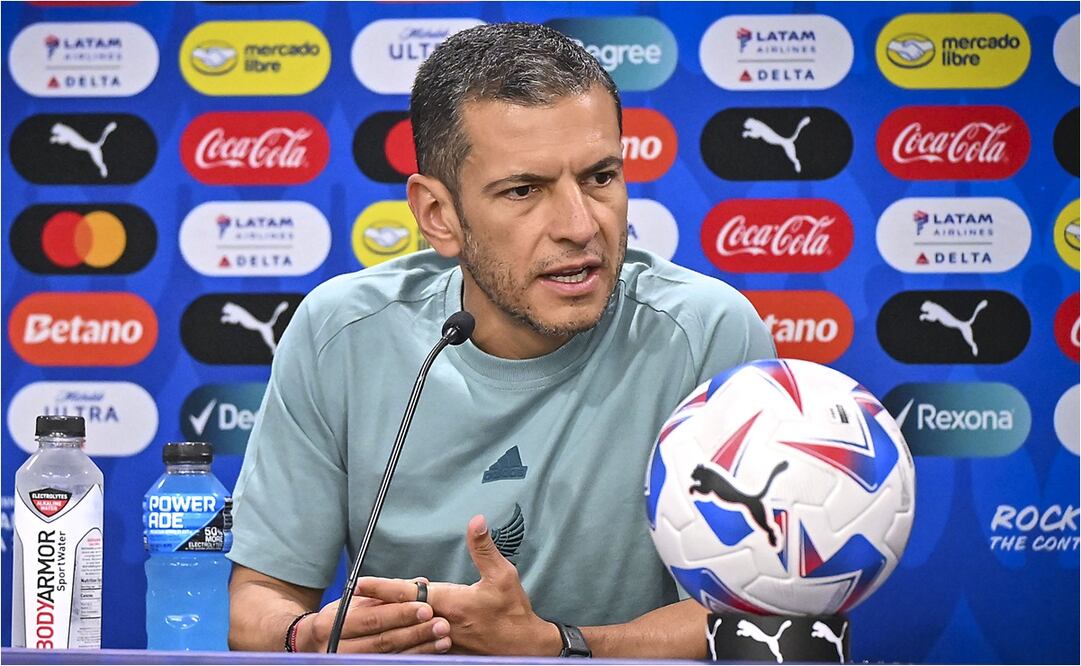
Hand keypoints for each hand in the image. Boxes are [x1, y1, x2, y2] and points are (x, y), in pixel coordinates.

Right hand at [294, 580, 451, 653]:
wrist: (310, 645)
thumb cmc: (338, 619)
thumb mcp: (353, 602)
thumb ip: (385, 593)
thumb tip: (420, 583)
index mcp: (334, 624)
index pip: (373, 619)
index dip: (401, 614)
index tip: (427, 608)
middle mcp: (338, 649)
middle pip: (383, 642)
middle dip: (416, 633)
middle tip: (442, 624)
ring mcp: (348, 663)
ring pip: (389, 658)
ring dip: (420, 650)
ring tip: (443, 640)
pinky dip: (411, 660)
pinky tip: (430, 655)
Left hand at [356, 515, 561, 655]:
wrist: (524, 649)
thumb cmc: (513, 611)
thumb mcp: (502, 575)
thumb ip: (484, 548)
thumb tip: (475, 521)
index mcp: (451, 603)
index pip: (408, 593)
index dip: (382, 588)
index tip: (358, 583)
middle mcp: (440, 622)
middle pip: (399, 612)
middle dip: (374, 603)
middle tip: (350, 597)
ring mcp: (441, 639)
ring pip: (405, 628)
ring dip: (385, 619)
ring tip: (363, 611)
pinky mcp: (445, 649)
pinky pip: (416, 641)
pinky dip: (402, 633)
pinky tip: (390, 629)